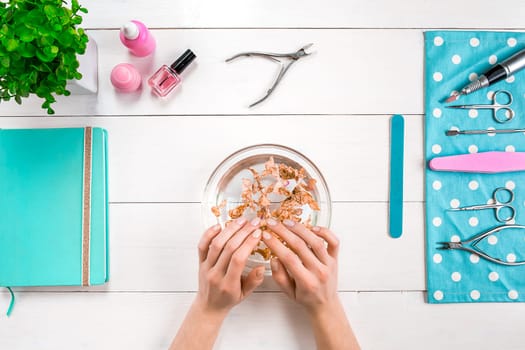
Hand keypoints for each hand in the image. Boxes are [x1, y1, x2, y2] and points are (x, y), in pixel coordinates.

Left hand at [169, 218, 264, 349]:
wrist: (208, 306)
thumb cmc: (228, 299)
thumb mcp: (245, 294)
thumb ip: (254, 281)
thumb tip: (261, 267)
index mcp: (228, 284)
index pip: (238, 259)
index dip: (248, 244)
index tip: (258, 233)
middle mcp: (215, 274)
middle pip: (228, 248)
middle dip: (243, 232)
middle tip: (254, 222)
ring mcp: (206, 267)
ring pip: (216, 244)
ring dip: (229, 230)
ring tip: (241, 221)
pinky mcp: (200, 262)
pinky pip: (202, 245)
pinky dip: (209, 233)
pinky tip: (219, 225)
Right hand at [262, 219, 338, 312]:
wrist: (326, 304)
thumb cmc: (305, 298)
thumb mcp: (287, 292)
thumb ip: (279, 276)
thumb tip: (274, 258)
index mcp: (306, 282)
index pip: (289, 259)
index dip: (275, 245)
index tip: (265, 235)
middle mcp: (319, 272)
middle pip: (300, 246)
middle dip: (283, 232)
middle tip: (272, 223)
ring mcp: (329, 264)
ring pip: (315, 241)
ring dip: (300, 229)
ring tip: (287, 222)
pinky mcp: (335, 258)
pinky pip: (333, 241)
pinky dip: (325, 232)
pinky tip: (312, 228)